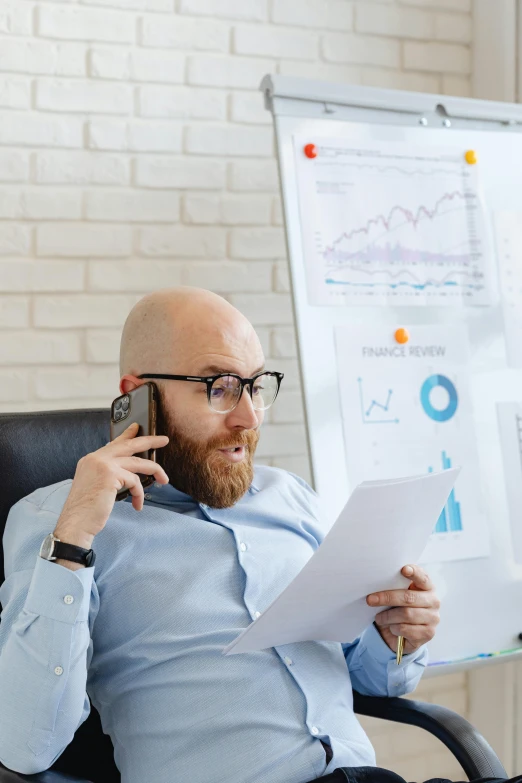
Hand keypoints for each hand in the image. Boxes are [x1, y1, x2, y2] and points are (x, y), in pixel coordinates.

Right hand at [54, 422, 168, 548]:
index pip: (113, 443)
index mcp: (91, 460)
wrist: (75, 524)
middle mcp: (95, 458)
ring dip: (154, 471)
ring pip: (137, 463)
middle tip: (164, 440)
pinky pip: (135, 481)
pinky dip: (139, 494)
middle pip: (128, 445)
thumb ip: (108, 473)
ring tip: (163, 480)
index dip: (127, 434)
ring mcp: (103, 465)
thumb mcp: (96, 485)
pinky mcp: (111, 475)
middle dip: (149, 441)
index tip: (136, 427)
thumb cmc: (86, 510)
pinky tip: (137, 504)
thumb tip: (129, 470)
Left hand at [366, 565, 439, 654]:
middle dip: (387, 598)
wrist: (405, 633)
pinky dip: (394, 628)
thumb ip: (396, 586)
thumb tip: (377, 581)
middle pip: (408, 597)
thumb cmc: (400, 607)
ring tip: (379, 618)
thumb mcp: (399, 595)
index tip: (403, 569)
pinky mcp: (428, 633)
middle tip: (370, 600)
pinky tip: (391, 627)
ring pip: (406, 614)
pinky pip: (406, 629)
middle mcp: (433, 601)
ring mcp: (433, 618)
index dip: (414, 573)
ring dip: (388, 616)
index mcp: (428, 587)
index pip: (423, 577)